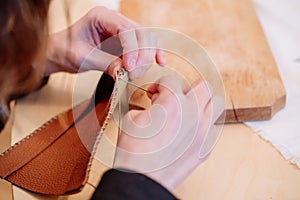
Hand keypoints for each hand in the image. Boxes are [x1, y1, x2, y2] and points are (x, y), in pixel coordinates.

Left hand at [45, 6, 165, 78]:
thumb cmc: (66, 51)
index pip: (126, 29)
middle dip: (142, 54)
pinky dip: (152, 54)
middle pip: (141, 33)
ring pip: (146, 39)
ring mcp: (121, 30)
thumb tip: (125, 72)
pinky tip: (159, 62)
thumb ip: (105, 63)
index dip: (132, 49)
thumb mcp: (82, 58)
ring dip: (147, 57)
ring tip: (138, 73)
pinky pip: (144, 46)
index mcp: (101, 16)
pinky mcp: (125, 42)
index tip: (130, 68)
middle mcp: (114, 20)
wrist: (60, 53)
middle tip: (135, 73)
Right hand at [114, 76, 223, 190]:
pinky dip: (202, 125)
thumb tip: (154, 105)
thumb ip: (148, 106)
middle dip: (187, 88)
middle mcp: (192, 112)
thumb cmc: (135, 152)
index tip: (155, 92)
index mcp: (172, 102)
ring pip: (216, 103)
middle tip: (175, 97)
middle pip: (202, 86)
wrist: (142, 178)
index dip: (159, 84)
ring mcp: (202, 130)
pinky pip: (211, 128)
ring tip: (189, 109)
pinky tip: (189, 131)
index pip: (171, 80)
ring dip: (203, 103)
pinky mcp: (205, 146)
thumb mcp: (132, 118)